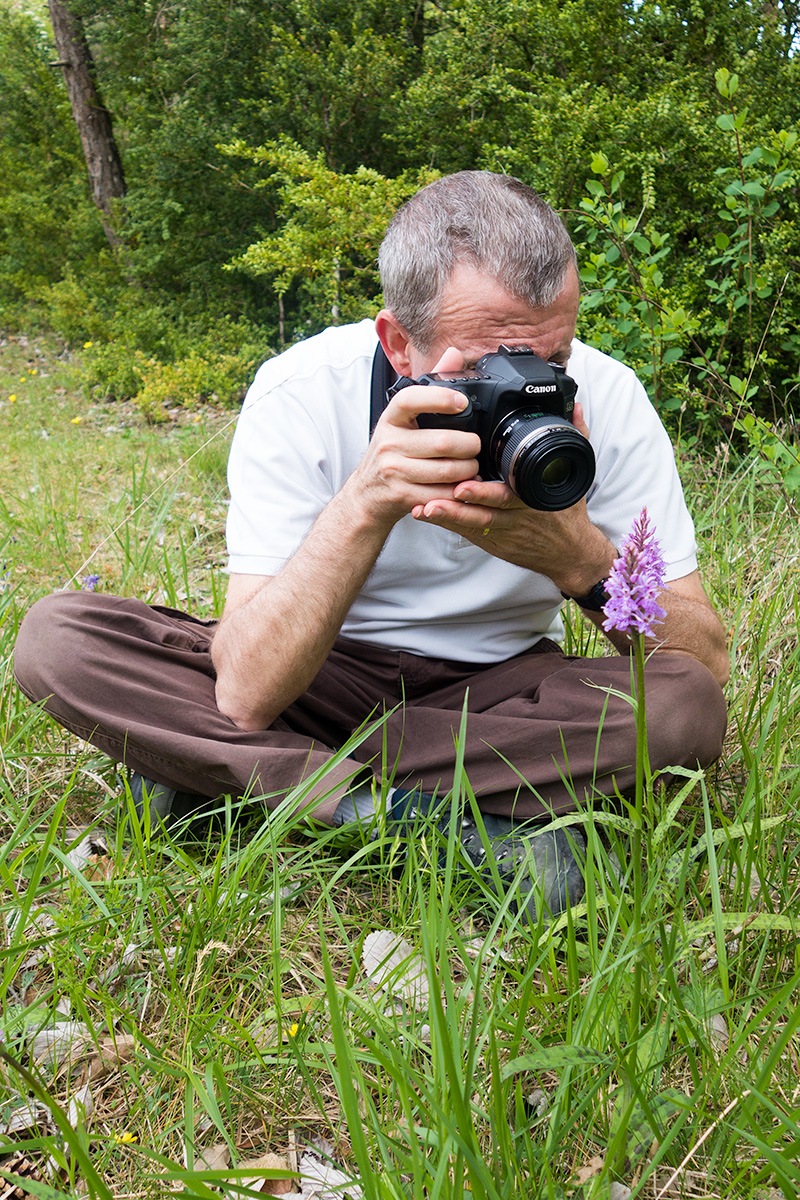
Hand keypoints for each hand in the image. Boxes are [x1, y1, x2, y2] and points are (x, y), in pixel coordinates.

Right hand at [346, 348, 481, 528]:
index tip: (462, 402)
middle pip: (442, 442)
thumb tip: (453, 353)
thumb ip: (429, 387)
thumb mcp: (401, 420)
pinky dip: (458, 491)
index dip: (439, 399)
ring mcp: (394, 471)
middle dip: (469, 446)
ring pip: (446, 470)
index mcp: (391, 418)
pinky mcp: (402, 495)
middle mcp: (389, 443)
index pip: (410, 399)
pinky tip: (462, 486)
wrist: (365, 495)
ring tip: (472, 467)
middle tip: (476, 446)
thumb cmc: (390, 453)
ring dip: (468, 470)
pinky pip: (441, 494)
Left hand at [409, 401, 614, 592]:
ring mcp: (504, 533)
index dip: (485, 491)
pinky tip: (426, 514)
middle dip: (462, 506)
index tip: (464, 483)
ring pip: (474, 525)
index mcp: (534, 499)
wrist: (569, 554)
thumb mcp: (576, 477)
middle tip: (436, 497)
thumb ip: (575, 438)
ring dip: (449, 516)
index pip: (510, 494)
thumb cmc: (568, 514)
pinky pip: (468, 534)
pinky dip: (447, 525)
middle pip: (487, 512)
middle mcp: (518, 518)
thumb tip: (575, 408)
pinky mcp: (494, 543)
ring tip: (425, 507)